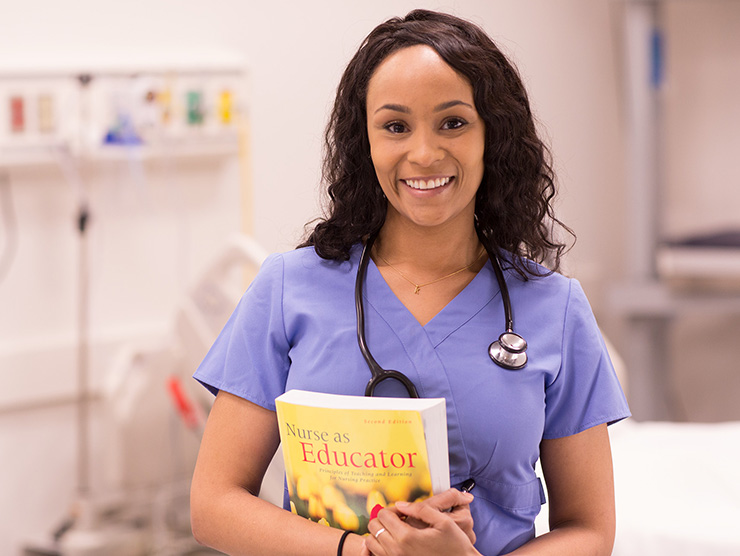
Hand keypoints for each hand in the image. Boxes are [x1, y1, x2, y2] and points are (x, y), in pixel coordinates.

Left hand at [362, 489, 477, 555]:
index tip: (402, 512)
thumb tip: (401, 505)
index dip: (392, 509)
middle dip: (383, 519)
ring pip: (371, 543)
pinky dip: (380, 547)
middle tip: (398, 520)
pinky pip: (377, 555)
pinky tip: (394, 544)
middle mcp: (397, 551)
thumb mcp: (443, 522)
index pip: (383, 515)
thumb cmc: (455, 546)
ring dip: (380, 534)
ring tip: (395, 532)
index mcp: (407, 537)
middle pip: (374, 527)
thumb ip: (420, 509)